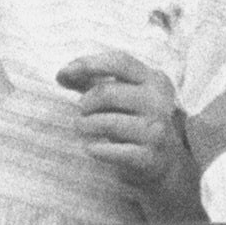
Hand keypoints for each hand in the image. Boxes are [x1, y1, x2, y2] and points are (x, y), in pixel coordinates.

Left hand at [56, 48, 203, 219]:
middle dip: (85, 102)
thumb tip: (61, 74)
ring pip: (108, 122)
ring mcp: (156, 130)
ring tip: (83, 127)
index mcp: (154, 80)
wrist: (164, 163)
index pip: (119, 62)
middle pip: (107, 93)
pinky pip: (113, 150)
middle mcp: (159, 102)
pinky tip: (92, 148)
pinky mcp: (149, 156)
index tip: (64, 72)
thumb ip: (92, 81)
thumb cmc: (134, 121)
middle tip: (81, 111)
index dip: (88, 64)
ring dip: (86, 125)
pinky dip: (96, 149)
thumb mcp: (120, 96)